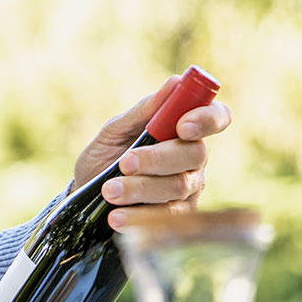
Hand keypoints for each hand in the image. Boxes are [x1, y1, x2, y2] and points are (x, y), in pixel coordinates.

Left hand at [72, 75, 232, 230]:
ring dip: (140, 188)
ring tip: (109, 190)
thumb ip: (145, 111)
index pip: (216, 116)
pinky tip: (117, 217)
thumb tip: (175, 82)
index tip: (182, 126)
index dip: (207, 119)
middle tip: (125, 163)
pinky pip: (168, 218)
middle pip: (194, 154)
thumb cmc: (104, 157)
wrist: (84, 196)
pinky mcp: (179, 219)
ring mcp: (190, 190)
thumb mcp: (115, 131)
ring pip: (178, 186)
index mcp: (184, 130)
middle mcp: (194, 159)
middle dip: (157, 158)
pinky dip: (139, 217)